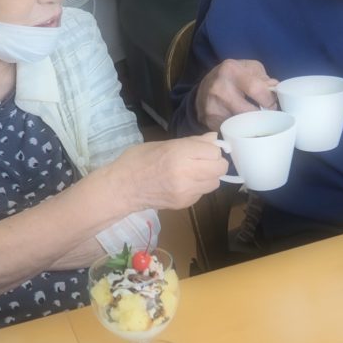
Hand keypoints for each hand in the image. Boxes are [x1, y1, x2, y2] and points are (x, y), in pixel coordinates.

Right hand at [107, 134, 228, 210]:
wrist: (122, 187)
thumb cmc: (138, 159)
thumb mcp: (163, 143)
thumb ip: (191, 142)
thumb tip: (213, 139)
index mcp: (179, 154)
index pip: (214, 151)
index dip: (210, 149)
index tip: (202, 148)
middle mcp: (186, 173)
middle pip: (220, 168)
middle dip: (215, 162)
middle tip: (202, 160)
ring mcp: (186, 191)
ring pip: (215, 182)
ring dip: (209, 176)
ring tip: (193, 172)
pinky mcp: (184, 204)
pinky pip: (202, 193)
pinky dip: (198, 187)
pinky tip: (184, 183)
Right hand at [195, 59, 278, 130]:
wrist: (205, 86)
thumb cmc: (233, 76)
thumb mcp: (249, 68)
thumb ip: (264, 78)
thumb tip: (275, 90)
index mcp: (232, 71)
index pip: (257, 89)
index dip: (269, 100)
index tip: (272, 105)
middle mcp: (220, 88)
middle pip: (248, 112)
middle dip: (262, 117)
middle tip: (267, 116)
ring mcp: (213, 106)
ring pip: (241, 124)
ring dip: (251, 126)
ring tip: (255, 120)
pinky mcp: (209, 120)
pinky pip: (231, 130)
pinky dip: (239, 130)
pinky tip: (241, 124)